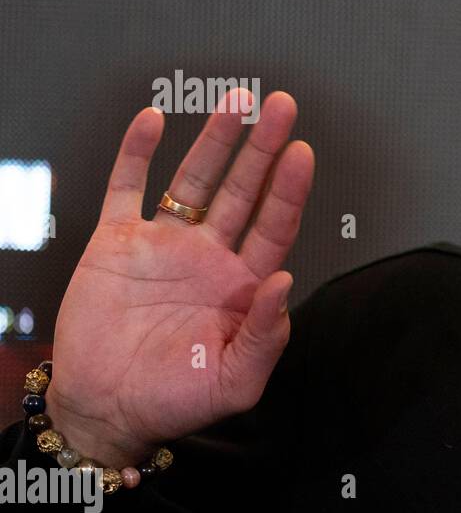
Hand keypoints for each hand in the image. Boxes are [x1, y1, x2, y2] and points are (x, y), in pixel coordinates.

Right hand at [44, 89, 314, 468]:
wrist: (106, 409)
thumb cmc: (176, 400)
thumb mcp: (235, 380)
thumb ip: (266, 335)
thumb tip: (285, 279)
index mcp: (242, 286)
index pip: (274, 225)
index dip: (289, 189)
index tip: (302, 152)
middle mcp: (208, 256)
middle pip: (242, 190)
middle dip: (262, 148)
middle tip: (282, 107)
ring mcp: (164, 244)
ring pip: (194, 180)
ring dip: (214, 141)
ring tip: (236, 102)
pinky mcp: (117, 242)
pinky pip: (127, 187)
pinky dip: (137, 152)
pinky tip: (152, 120)